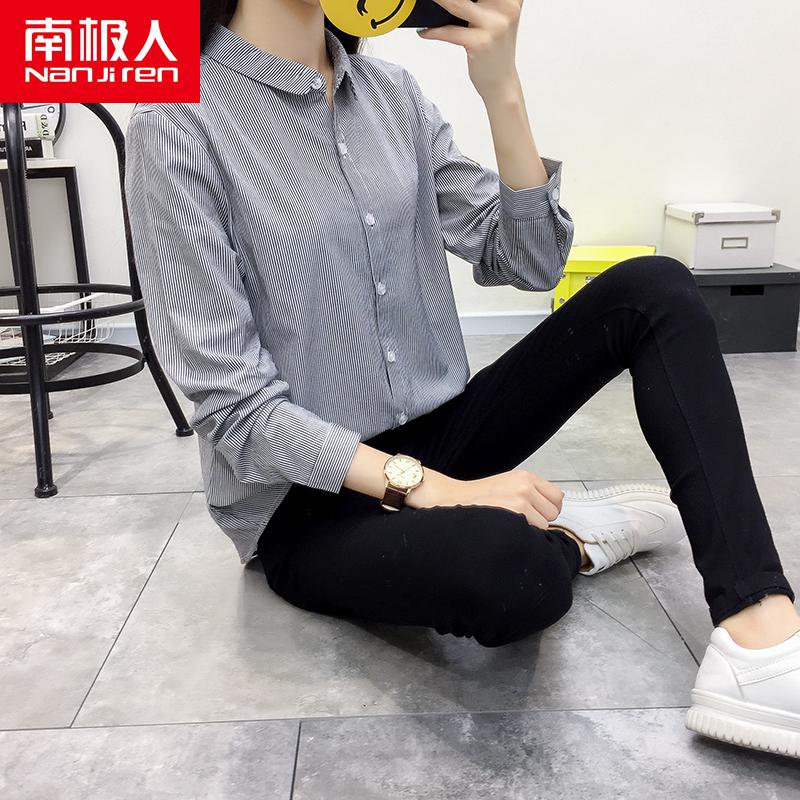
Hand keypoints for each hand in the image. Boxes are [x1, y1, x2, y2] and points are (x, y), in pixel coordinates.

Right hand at [416, 468, 564, 528]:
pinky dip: (524, 535)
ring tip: (510, 524)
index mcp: (526, 477)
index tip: (537, 513)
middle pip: (553, 512)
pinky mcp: (515, 513)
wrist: (455, 500)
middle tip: (519, 520)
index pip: (557, 497)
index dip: (548, 509)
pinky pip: (534, 532)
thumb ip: (531, 492)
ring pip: (544, 525)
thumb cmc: (480, 498)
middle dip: (541, 519)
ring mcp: (521, 499)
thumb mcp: (508, 485)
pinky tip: (509, 529)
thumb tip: (554, 509)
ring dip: (531, 529)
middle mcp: (525, 486)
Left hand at [417, 0, 523, 100]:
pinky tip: (425, 32)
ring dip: (438, 1)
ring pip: (457, 4)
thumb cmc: (494, 49)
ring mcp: (494, 26)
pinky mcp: (480, 43)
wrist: (501, 82)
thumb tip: (451, 0)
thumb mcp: (497, 17)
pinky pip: (450, 33)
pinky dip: (434, 32)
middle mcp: (506, 8)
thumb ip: (484, 2)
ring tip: (426, 1)